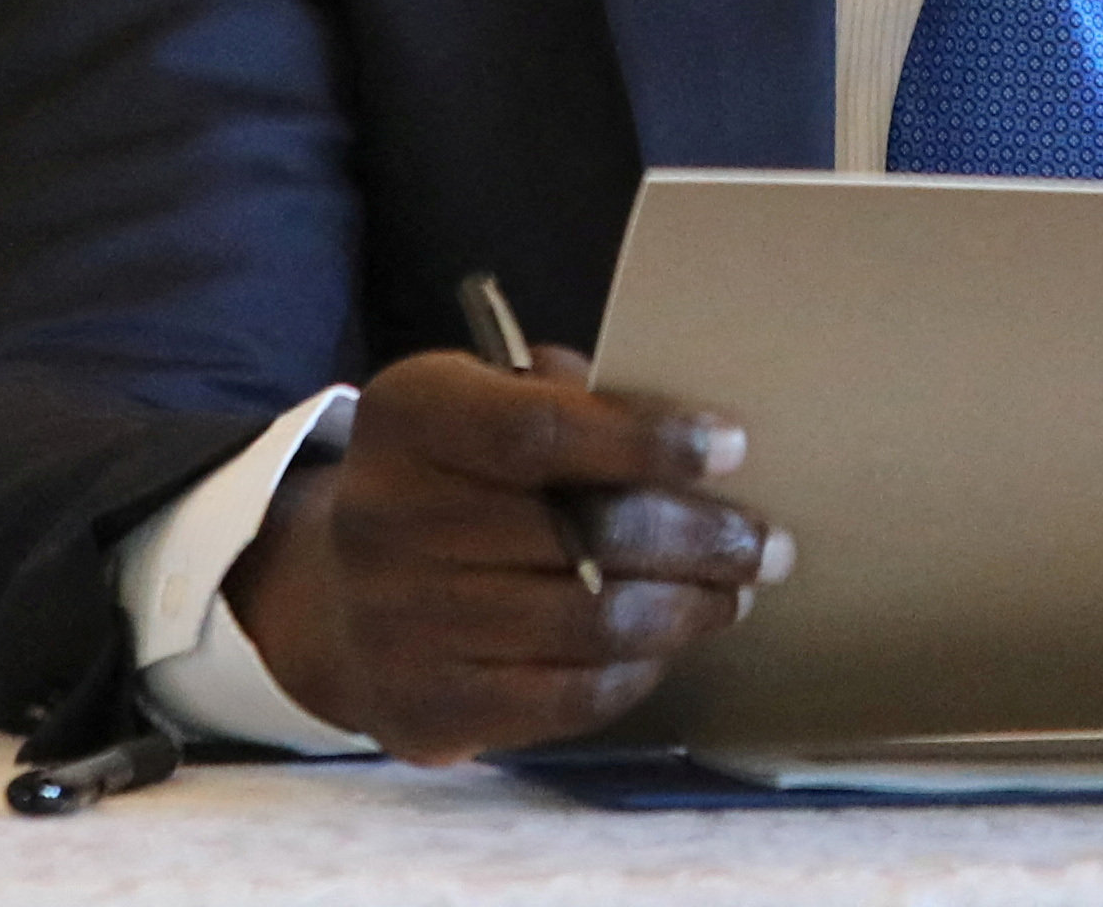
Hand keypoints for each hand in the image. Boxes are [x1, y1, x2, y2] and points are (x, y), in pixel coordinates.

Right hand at [223, 346, 788, 761]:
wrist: (339, 590)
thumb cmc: (456, 475)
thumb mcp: (491, 397)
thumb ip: (575, 399)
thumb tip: (698, 440)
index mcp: (408, 415)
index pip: (540, 431)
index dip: (646, 442)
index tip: (731, 448)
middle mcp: (384, 517)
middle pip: (582, 536)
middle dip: (699, 541)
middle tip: (763, 544)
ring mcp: (396, 622)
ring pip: (589, 625)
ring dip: (686, 610)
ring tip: (733, 593)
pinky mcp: (423, 706)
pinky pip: (566, 698)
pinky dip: (639, 671)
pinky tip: (670, 642)